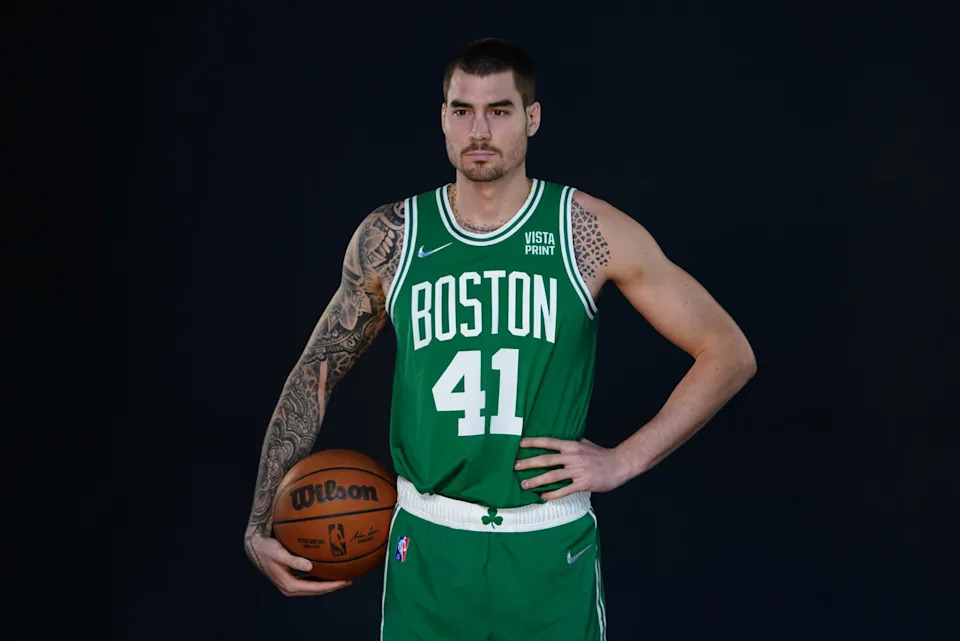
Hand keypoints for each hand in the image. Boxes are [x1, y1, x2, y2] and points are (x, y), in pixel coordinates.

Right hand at [244, 531, 350, 596]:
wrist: (255, 548)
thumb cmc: (268, 548)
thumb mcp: (279, 553)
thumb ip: (294, 560)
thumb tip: (309, 566)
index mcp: (289, 585)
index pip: (315, 588)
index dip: (331, 586)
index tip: (344, 581)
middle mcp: (290, 588)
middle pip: (316, 590)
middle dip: (333, 586)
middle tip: (349, 579)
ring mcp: (290, 585)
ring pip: (313, 587)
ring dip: (327, 584)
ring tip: (342, 577)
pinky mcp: (291, 580)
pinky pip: (309, 582)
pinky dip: (319, 579)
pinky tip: (328, 572)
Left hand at [514, 437, 631, 500]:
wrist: (620, 464)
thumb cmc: (601, 454)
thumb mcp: (585, 443)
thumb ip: (571, 443)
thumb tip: (558, 442)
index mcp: (572, 446)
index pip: (549, 442)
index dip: (534, 442)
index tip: (519, 444)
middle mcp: (573, 457)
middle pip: (547, 459)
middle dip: (529, 463)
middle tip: (515, 466)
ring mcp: (578, 470)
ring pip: (553, 475)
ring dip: (537, 480)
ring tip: (524, 484)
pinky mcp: (583, 483)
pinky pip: (565, 490)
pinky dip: (553, 494)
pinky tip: (543, 497)